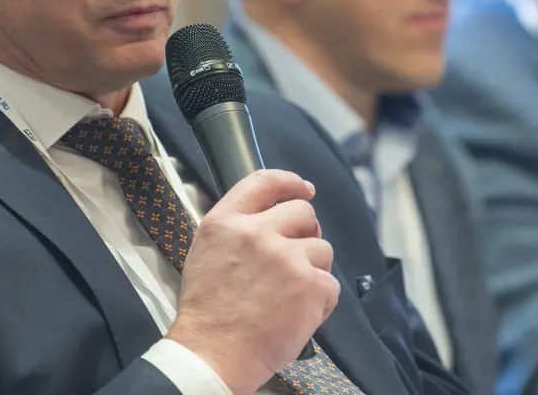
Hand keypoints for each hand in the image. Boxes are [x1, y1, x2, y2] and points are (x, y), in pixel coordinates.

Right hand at [166, 169, 338, 394]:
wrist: (212, 355)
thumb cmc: (208, 315)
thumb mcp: (206, 253)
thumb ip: (237, 229)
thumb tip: (274, 219)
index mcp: (227, 222)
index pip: (265, 181)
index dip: (290, 182)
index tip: (303, 188)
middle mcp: (257, 233)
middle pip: (303, 212)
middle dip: (305, 232)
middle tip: (295, 257)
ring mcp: (287, 258)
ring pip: (322, 248)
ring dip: (313, 269)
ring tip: (289, 295)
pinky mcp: (310, 284)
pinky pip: (330, 284)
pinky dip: (320, 300)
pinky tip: (297, 313)